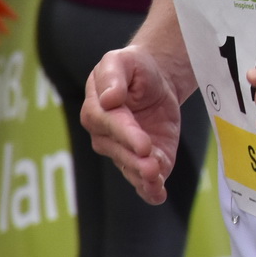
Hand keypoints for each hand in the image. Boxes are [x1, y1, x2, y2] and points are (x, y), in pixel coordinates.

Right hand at [83, 47, 186, 203]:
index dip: (127, 135)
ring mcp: (124, 152)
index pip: (111, 125)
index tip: (143, 144)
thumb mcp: (121, 60)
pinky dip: (150, 190)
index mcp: (96, 111)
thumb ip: (113, 76)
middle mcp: (106, 136)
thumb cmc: (133, 68)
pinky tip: (158, 196)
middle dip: (136, 161)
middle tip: (152, 168)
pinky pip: (143, 180)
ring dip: (143, 178)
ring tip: (156, 182)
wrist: (155, 80)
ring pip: (130, 169)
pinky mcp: (144, 160)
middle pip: (120, 152)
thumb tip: (108, 99)